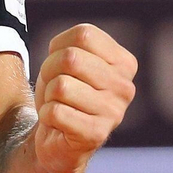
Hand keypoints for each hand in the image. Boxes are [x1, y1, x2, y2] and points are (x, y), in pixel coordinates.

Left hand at [32, 24, 136, 172]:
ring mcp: (114, 112)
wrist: (56, 137)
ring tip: (60, 105)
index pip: (84, 35)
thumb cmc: (63, 91)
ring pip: (61, 85)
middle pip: (70, 58)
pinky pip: (55, 111)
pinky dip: (47, 115)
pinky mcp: (96, 134)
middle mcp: (126, 87)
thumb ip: (73, 45)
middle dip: (50, 70)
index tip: (62, 65)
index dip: (59, 47)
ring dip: (49, 95)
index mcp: (124, 63)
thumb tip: (69, 55)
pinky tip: (59, 123)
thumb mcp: (66, 57)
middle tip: (56, 87)